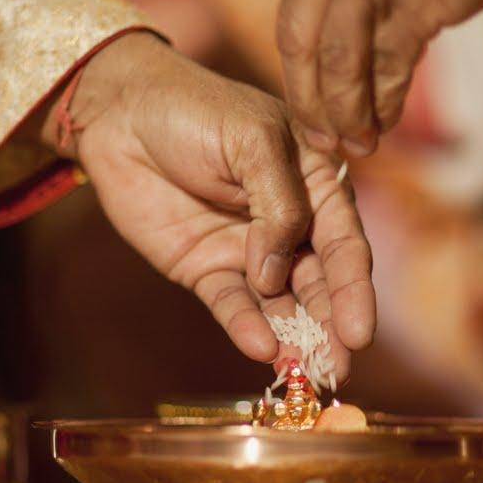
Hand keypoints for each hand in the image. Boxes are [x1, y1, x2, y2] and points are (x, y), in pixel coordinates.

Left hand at [55, 33, 374, 376]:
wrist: (122, 112)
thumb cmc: (195, 109)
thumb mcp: (252, 141)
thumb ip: (278, 205)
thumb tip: (277, 274)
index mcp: (316, 186)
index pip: (344, 244)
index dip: (355, 289)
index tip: (360, 331)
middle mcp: (290, 226)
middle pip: (320, 283)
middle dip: (332, 327)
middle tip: (340, 368)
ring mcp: (249, 252)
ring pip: (281, 303)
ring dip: (295, 338)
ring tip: (305, 372)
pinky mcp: (207, 270)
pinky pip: (233, 305)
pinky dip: (247, 326)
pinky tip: (260, 347)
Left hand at [277, 0, 482, 155]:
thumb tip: (360, 7)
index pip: (295, 3)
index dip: (300, 58)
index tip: (308, 91)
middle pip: (300, 41)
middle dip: (307, 98)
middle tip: (318, 139)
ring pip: (340, 64)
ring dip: (344, 112)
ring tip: (355, 145)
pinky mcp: (413, 4)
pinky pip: (388, 67)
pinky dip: (383, 102)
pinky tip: (384, 125)